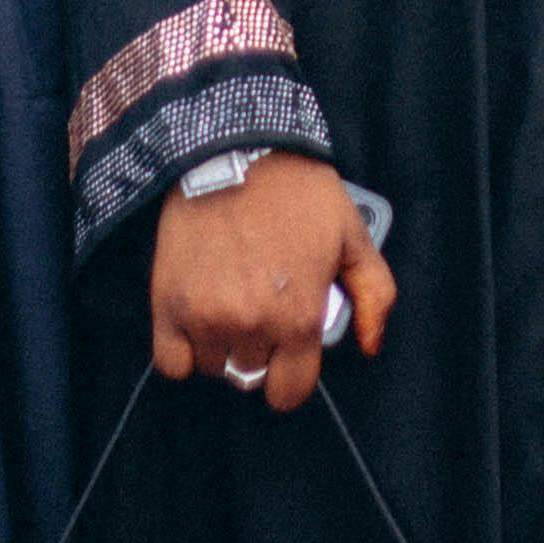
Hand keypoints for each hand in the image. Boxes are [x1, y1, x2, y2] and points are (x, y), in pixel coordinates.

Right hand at [145, 154, 393, 411]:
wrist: (235, 150)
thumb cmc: (298, 192)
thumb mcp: (353, 235)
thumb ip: (375, 295)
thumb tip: (369, 346)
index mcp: (299, 318)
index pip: (290, 392)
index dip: (291, 378)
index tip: (288, 357)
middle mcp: (251, 326)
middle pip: (250, 376)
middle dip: (259, 352)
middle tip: (260, 313)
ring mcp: (205, 317)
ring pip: (214, 367)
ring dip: (222, 347)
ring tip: (229, 308)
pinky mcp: (168, 303)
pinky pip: (172, 361)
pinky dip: (183, 350)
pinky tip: (197, 322)